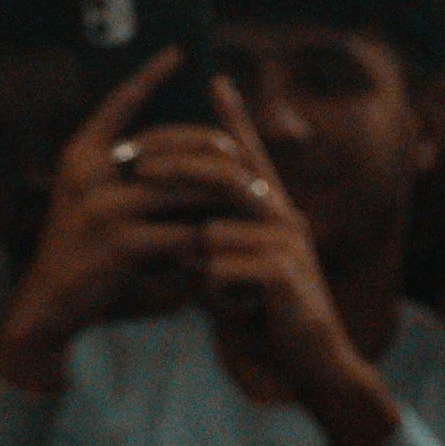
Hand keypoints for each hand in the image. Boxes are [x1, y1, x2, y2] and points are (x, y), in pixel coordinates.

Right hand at [0, 53, 217, 389]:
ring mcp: (103, 208)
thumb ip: (124, 171)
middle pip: (163, 143)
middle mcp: (89, 171)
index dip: (150, 74)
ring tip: (249, 195)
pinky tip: (225, 241)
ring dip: (218, 193)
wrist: (50, 297)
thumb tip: (182, 151)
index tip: (180, 51)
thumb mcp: (89, 194)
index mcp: (81, 150)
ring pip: (178, 189)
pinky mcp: (119, 246)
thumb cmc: (81, 241)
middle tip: (240, 151)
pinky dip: (205, 238)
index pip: (120, 100)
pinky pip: (178, 235)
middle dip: (207, 145)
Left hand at [194, 76, 396, 442]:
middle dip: (171, 166)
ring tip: (208, 287)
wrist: (311, 367)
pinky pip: (219, 268)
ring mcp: (286, 240)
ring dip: (196, 262)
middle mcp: (282, 214)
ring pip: (211, 228)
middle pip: (219, 171)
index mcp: (270, 209)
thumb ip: (209, 236)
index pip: (249, 153)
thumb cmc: (264, 317)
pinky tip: (237, 313)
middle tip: (133, 166)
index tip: (216, 77)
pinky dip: (214, 294)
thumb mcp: (231, 269)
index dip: (234, 116)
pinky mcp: (284, 272)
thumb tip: (171, 215)